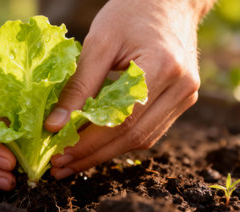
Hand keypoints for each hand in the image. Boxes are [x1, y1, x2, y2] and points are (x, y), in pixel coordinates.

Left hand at [44, 0, 213, 178]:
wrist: (167, 0)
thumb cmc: (130, 13)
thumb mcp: (99, 42)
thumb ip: (79, 85)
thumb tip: (55, 125)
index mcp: (163, 68)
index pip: (122, 121)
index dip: (88, 143)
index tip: (59, 155)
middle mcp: (181, 88)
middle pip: (133, 137)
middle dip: (93, 156)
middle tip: (60, 168)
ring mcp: (185, 96)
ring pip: (142, 140)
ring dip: (105, 153)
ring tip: (72, 161)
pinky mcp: (180, 100)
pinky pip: (149, 130)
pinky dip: (120, 141)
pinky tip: (95, 145)